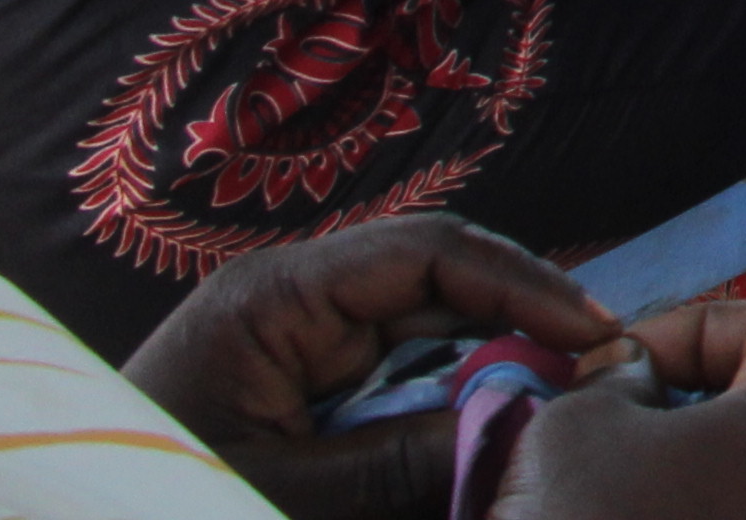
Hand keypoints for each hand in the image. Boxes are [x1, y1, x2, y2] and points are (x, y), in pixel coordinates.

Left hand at [126, 208, 623, 454]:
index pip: (428, 251)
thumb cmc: (150, 499)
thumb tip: (524, 425)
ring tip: (558, 391)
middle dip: (520, 314)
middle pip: (439, 276)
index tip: (590, 332)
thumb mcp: (283, 495)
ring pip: (427, 322)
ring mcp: (297, 336)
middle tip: (596, 365)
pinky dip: (448, 390)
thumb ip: (401, 462)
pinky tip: (491, 416)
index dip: (522, 282)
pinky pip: (398, 368)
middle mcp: (293, 297)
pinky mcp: (300, 378)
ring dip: (492, 355)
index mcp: (276, 295)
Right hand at [491, 297, 745, 519]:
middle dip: (672, 408)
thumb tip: (636, 378)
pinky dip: (681, 517)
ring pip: (745, 481)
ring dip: (666, 475)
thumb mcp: (577, 424)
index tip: (616, 367)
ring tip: (588, 495)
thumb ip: (616, 377)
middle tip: (591, 432)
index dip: (693, 326)